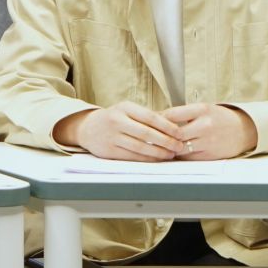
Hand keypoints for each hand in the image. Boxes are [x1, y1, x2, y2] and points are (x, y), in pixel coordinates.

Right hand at [58, 101, 187, 160]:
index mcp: (125, 108)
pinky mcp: (108, 151)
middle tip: (179, 146)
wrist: (88, 128)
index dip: (167, 126)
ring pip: (139, 147)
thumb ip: (146, 116)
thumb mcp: (128, 110)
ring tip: (171, 154)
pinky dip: (146, 159)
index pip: (150, 117)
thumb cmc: (115, 118)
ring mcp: (111, 137)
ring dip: (158, 153)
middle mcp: (117, 121)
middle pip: (146, 133)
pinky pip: (131, 157)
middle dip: (166, 141)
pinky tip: (156, 160)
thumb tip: (172, 126)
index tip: (180, 133)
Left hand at [160, 103, 258, 160]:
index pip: (172, 114)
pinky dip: (179, 155)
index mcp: (203, 109)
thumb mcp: (204, 109)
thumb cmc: (220, 118)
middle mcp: (205, 125)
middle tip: (152, 137)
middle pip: (174, 133)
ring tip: (161, 146)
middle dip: (162, 136)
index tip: (151, 122)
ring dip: (169, 148)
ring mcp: (207, 142)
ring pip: (179, 148)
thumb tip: (159, 118)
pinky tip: (174, 152)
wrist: (244, 130)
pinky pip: (187, 158)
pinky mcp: (209, 155)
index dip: (158, 119)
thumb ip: (184, 114)